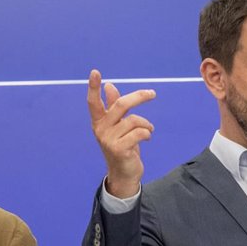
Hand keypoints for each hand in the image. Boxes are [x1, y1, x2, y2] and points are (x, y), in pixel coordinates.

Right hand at [87, 69, 155, 197]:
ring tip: (149, 130)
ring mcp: (108, 140)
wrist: (124, 173)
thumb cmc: (123, 146)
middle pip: (120, 104)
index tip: (95, 72)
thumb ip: (113, 107)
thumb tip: (109, 85)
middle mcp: (100, 129)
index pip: (93, 102)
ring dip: (146, 124)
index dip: (93, 87)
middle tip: (152, 93)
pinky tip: (147, 138)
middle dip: (139, 97)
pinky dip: (147, 133)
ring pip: (134, 120)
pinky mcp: (119, 149)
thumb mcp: (118, 126)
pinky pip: (139, 133)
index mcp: (99, 121)